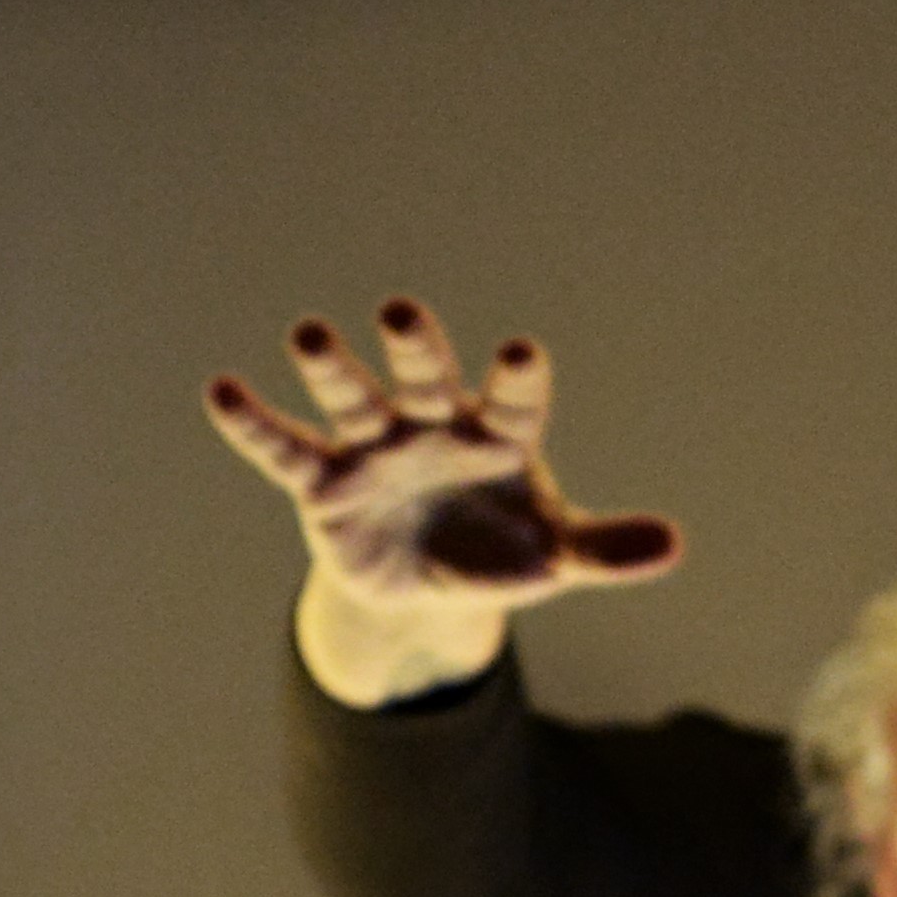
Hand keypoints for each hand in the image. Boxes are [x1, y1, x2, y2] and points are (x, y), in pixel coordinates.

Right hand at [207, 295, 682, 706]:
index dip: (516, 380)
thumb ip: (604, 549)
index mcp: (497, 435)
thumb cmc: (500, 549)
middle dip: (415, 350)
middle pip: (424, 379)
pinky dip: (253, 423)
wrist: (429, 584)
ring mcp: (375, 447)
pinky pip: (285, 448)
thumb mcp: (554, 557)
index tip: (521, 353)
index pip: (512, 402)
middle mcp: (432, 426)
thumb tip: (675, 548)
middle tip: (398, 312)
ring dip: (331, 369)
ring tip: (309, 332)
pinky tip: (220, 391)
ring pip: (352, 398)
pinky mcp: (323, 481)